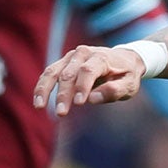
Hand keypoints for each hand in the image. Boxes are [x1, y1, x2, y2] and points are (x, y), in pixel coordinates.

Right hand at [34, 44, 148, 115]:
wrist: (124, 59)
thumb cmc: (127, 75)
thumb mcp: (129, 85)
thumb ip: (114, 91)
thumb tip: (92, 99)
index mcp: (101, 57)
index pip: (88, 71)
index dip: (82, 86)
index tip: (79, 103)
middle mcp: (83, 53)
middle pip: (69, 73)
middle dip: (63, 94)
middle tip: (61, 113)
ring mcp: (71, 57)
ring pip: (53, 71)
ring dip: (45, 89)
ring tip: (39, 107)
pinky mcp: (64, 62)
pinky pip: (49, 73)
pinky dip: (42, 87)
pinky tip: (38, 102)